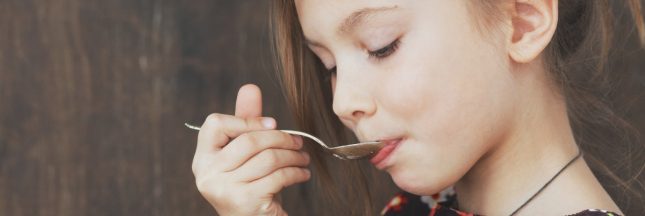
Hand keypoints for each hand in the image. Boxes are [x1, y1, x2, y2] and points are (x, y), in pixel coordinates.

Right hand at [192, 84, 309, 214]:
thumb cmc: (250, 185)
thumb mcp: (246, 153)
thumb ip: (246, 122)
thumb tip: (250, 87)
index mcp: (203, 158)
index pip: (215, 124)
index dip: (247, 120)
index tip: (273, 124)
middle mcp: (207, 174)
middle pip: (249, 140)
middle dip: (281, 138)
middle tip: (299, 142)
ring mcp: (223, 189)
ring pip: (268, 158)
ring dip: (293, 156)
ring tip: (303, 158)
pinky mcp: (244, 202)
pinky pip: (278, 177)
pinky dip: (296, 173)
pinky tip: (302, 174)